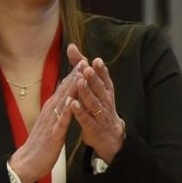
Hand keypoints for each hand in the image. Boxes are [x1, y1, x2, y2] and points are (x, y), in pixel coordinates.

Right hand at [7, 69, 80, 182]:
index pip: (64, 89)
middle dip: (75, 76)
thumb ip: (58, 109)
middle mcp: (50, 111)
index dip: (74, 76)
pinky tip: (73, 102)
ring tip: (80, 75)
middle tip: (84, 60)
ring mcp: (51, 121)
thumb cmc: (42, 142)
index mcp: (52, 109)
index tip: (83, 62)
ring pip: (63, 101)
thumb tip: (64, 97)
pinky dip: (67, 110)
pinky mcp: (53, 134)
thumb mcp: (52, 122)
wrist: (28, 161)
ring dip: (72, 88)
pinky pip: (61, 121)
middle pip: (64, 90)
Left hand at [66, 43, 125, 161]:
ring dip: (86, 93)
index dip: (101, 71)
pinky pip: (86, 119)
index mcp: (106, 92)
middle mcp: (105, 102)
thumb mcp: (93, 87)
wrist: (109, 136)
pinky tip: (74, 105)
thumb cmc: (98, 107)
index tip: (96, 60)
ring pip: (94, 103)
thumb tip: (71, 46)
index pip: (105, 79)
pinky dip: (80, 112)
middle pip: (99, 89)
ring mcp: (100, 115)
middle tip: (87, 69)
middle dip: (93, 79)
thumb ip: (81, 66)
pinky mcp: (94, 127)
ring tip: (80, 83)